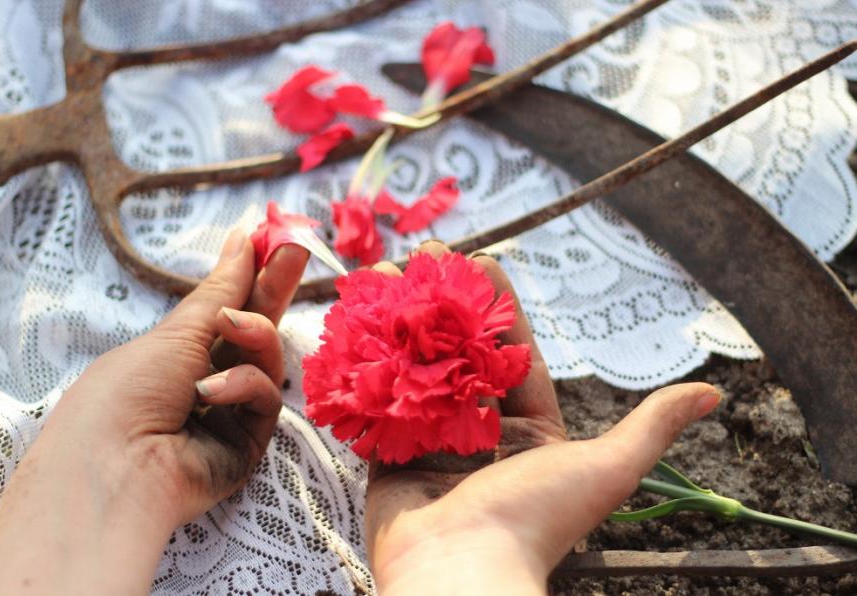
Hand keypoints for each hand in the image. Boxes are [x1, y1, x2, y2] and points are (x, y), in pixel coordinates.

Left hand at [0, 230, 308, 594]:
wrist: (115, 465)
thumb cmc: (128, 390)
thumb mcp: (177, 330)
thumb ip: (224, 290)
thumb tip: (243, 238)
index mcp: (181, 350)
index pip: (230, 305)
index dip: (254, 273)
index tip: (275, 238)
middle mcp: (209, 377)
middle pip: (256, 327)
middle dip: (275, 287)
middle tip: (298, 247)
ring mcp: (231, 411)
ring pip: (267, 360)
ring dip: (255, 335)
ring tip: (231, 325)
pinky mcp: (248, 441)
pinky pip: (264, 399)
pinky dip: (243, 386)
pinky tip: (212, 391)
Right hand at [364, 241, 720, 594]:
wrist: (462, 574)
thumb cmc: (535, 521)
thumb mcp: (606, 468)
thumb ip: (652, 426)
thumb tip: (712, 393)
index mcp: (528, 433)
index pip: (512, 353)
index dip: (496, 306)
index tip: (478, 262)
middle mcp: (478, 436)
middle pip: (460, 355)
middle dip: (442, 304)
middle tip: (425, 259)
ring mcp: (430, 445)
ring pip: (416, 371)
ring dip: (402, 325)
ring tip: (387, 279)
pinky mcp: (389, 457)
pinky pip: (379, 403)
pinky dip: (370, 366)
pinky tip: (360, 325)